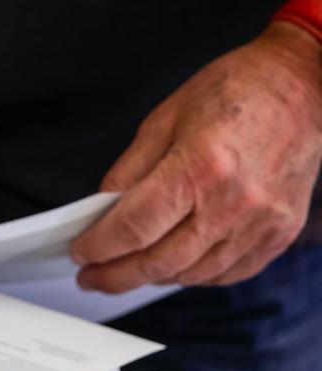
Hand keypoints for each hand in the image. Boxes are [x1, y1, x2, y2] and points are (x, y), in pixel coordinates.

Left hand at [71, 22, 321, 292]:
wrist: (304, 85)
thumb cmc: (237, 92)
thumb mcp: (164, 119)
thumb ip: (129, 171)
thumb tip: (101, 212)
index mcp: (200, 167)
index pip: (132, 227)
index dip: (98, 247)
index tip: (80, 253)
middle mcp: (234, 202)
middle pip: (158, 262)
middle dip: (114, 276)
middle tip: (91, 277)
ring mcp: (261, 223)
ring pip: (190, 274)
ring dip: (152, 277)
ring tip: (128, 268)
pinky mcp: (279, 234)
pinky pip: (225, 273)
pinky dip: (192, 274)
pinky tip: (173, 263)